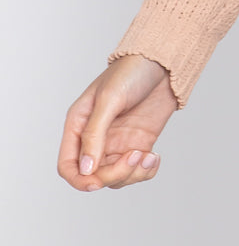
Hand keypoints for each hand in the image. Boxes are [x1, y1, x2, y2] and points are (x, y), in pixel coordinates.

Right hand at [58, 55, 178, 191]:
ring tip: (148, 156)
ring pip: (116, 178)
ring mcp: (118, 142)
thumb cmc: (131, 71)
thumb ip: (95, 133)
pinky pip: (137, 171)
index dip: (79, 180)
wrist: (163, 62)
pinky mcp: (138, 143)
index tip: (97, 182)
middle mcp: (95, 138)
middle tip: (134, 156)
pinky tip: (154, 157)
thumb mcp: (109, 99)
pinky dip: (146, 172)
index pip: (68, 165)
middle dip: (114, 174)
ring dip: (132, 174)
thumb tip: (86, 168)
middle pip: (94, 175)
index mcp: (78, 126)